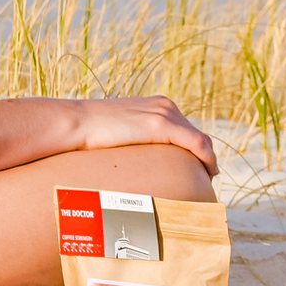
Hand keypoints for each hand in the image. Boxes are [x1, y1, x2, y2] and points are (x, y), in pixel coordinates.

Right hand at [72, 96, 218, 176]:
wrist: (76, 124)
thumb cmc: (90, 134)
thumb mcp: (119, 133)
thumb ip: (132, 140)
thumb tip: (132, 161)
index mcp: (157, 105)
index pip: (186, 129)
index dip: (197, 150)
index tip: (199, 168)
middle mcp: (165, 105)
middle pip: (196, 135)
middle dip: (204, 157)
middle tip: (205, 179)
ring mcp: (164, 113)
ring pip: (200, 140)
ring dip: (208, 160)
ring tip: (206, 180)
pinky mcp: (161, 125)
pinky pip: (196, 143)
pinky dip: (207, 159)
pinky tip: (208, 173)